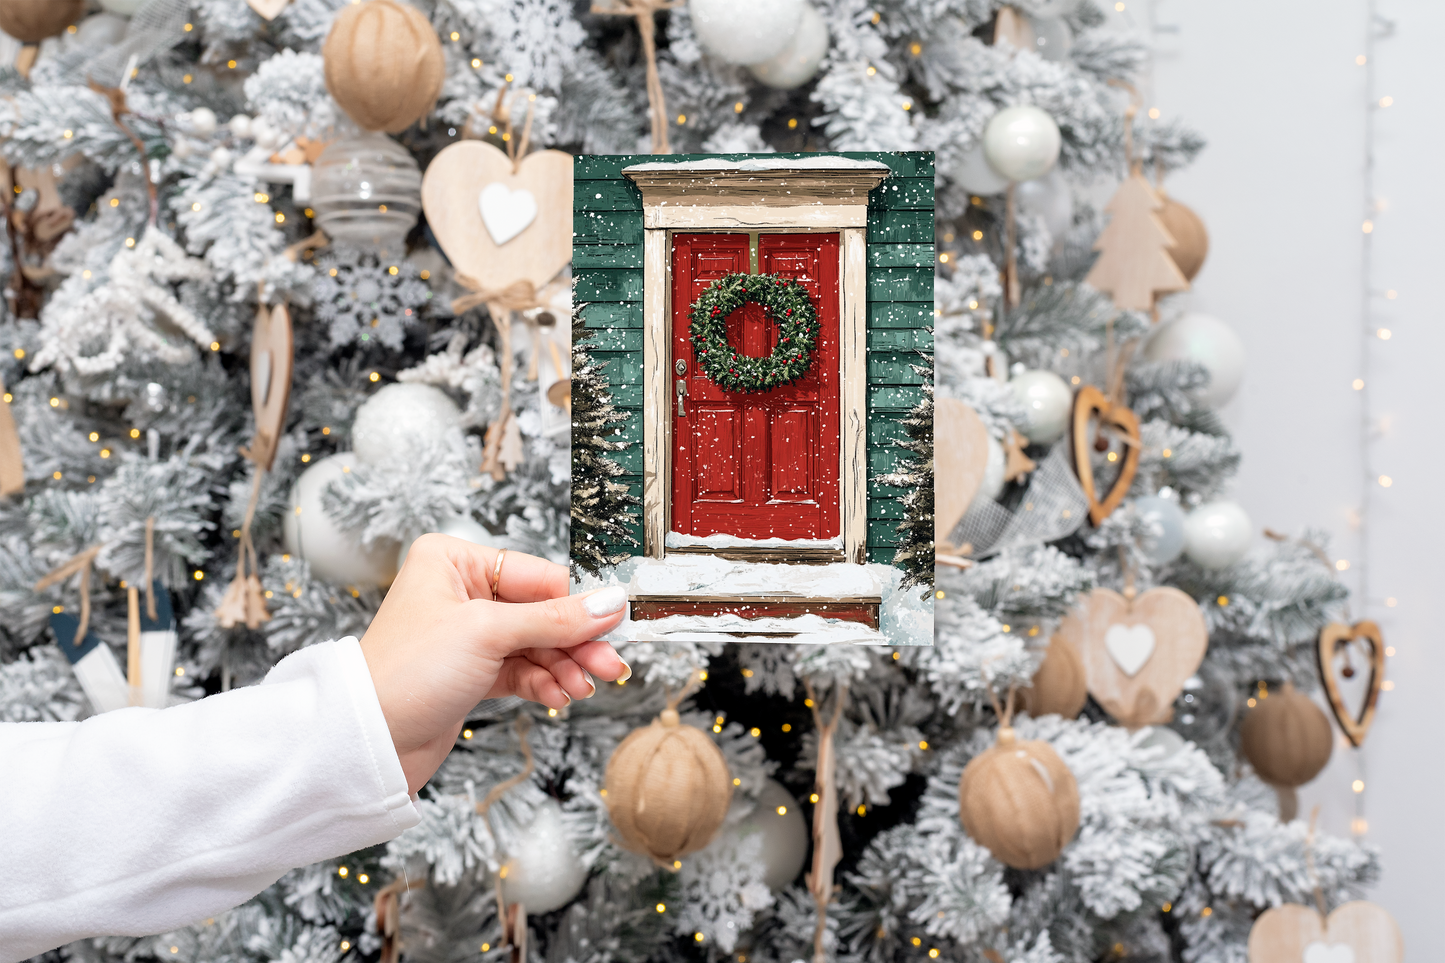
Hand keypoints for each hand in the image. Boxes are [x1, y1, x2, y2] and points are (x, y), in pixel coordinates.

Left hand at [359, 534, 629, 793]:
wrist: (368, 741)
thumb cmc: (404, 673)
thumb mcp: (487, 634)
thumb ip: (554, 619)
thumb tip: (609, 602)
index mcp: (454, 561)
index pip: (537, 575)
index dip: (577, 603)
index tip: (614, 623)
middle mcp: (461, 592)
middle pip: (542, 612)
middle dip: (575, 642)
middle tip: (607, 664)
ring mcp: (468, 634)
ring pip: (537, 644)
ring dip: (564, 667)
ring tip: (583, 687)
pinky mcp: (472, 672)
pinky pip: (523, 670)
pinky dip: (544, 683)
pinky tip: (560, 696)